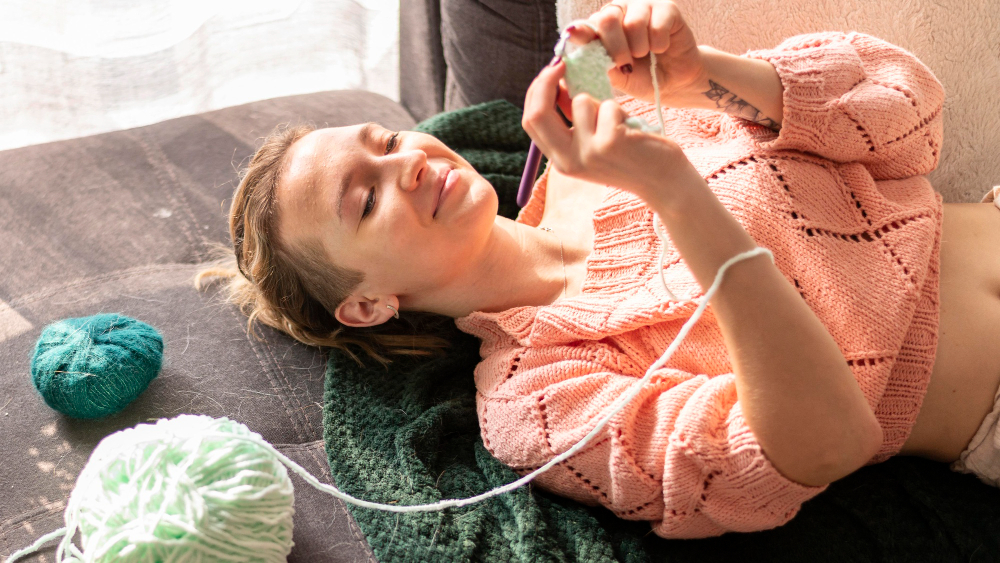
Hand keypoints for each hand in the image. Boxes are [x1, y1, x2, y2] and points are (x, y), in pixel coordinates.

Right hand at [523, 58, 704, 204]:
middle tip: (562, 64)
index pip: (530, 121)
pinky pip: (607, 106)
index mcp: (561, 161)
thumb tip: (556, 83)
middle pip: (538, 113)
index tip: (550, 72)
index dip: (535, 92)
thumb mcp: (592, 142)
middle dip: (546, 82)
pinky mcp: (610, 142)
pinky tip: (632, 130)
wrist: (663, 183)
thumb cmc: (630, 156)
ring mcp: (588, 153)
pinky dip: (621, 111)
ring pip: (580, 102)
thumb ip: (572, 118)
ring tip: (618, 122)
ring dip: (601, 102)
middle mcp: (569, 161)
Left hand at [565, 0, 705, 104]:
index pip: (586, 24)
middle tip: (625, 64)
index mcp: (601, 27)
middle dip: (615, 47)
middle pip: (607, 18)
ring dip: (640, 47)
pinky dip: (659, 44)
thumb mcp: (615, 76)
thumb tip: (568, 48)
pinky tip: (662, 48)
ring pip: (633, 22)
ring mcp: (643, 7)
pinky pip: (658, 24)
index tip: (584, 45)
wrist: (673, 83)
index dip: (582, 34)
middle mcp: (620, 11)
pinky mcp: (667, 9)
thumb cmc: (640, 78)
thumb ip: (595, 63)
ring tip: (645, 55)